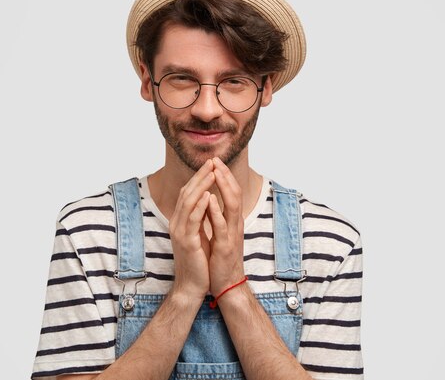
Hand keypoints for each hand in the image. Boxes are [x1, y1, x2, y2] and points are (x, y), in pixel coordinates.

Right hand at [169, 159, 214, 300]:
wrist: (191, 286)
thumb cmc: (197, 261)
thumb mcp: (197, 235)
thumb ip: (198, 218)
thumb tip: (205, 201)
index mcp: (180, 221)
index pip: (187, 193)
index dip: (198, 178)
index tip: (211, 165)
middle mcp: (177, 223)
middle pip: (186, 193)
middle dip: (200, 176)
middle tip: (212, 161)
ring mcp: (180, 232)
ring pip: (188, 203)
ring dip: (201, 186)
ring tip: (212, 172)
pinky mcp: (187, 242)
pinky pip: (193, 220)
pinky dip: (200, 206)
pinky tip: (207, 195)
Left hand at [206, 157, 245, 295]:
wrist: (225, 285)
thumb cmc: (220, 260)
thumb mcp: (218, 234)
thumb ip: (215, 217)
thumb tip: (209, 199)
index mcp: (232, 221)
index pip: (231, 193)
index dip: (224, 176)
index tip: (214, 161)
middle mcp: (235, 225)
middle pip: (234, 194)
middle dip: (225, 175)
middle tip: (216, 159)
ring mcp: (232, 235)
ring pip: (231, 206)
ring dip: (224, 187)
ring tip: (216, 172)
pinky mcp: (226, 246)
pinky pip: (222, 226)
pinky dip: (216, 211)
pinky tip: (210, 199)